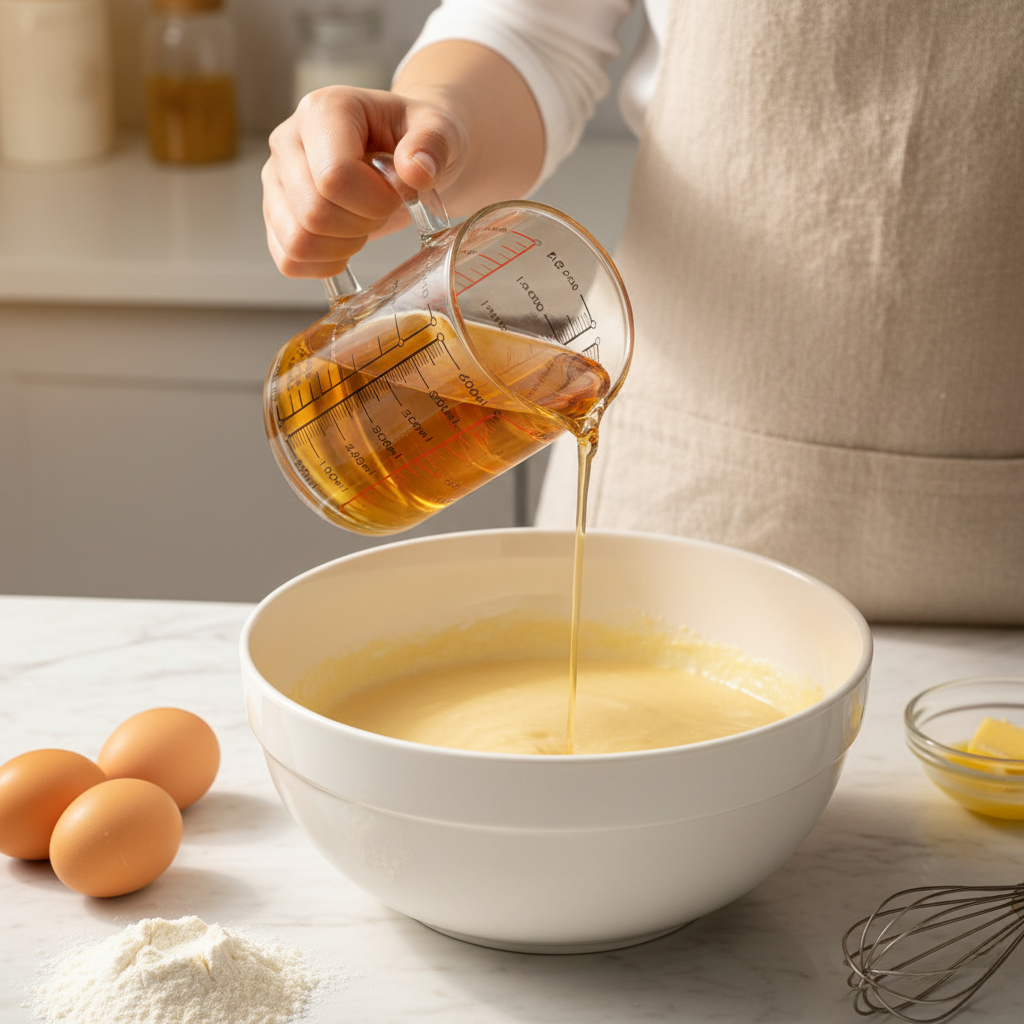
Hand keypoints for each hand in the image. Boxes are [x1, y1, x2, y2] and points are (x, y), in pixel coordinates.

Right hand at [262, 86, 466, 278]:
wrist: (405, 154)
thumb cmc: (416, 141)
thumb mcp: (439, 131)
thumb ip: (432, 144)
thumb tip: (416, 170)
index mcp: (323, 111)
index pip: (334, 177)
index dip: (376, 201)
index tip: (398, 193)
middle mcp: (287, 141)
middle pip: (314, 213)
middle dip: (362, 225)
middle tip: (382, 209)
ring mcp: (275, 180)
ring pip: (297, 242)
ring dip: (343, 247)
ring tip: (363, 223)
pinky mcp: (274, 215)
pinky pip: (289, 261)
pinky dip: (324, 264)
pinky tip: (347, 243)